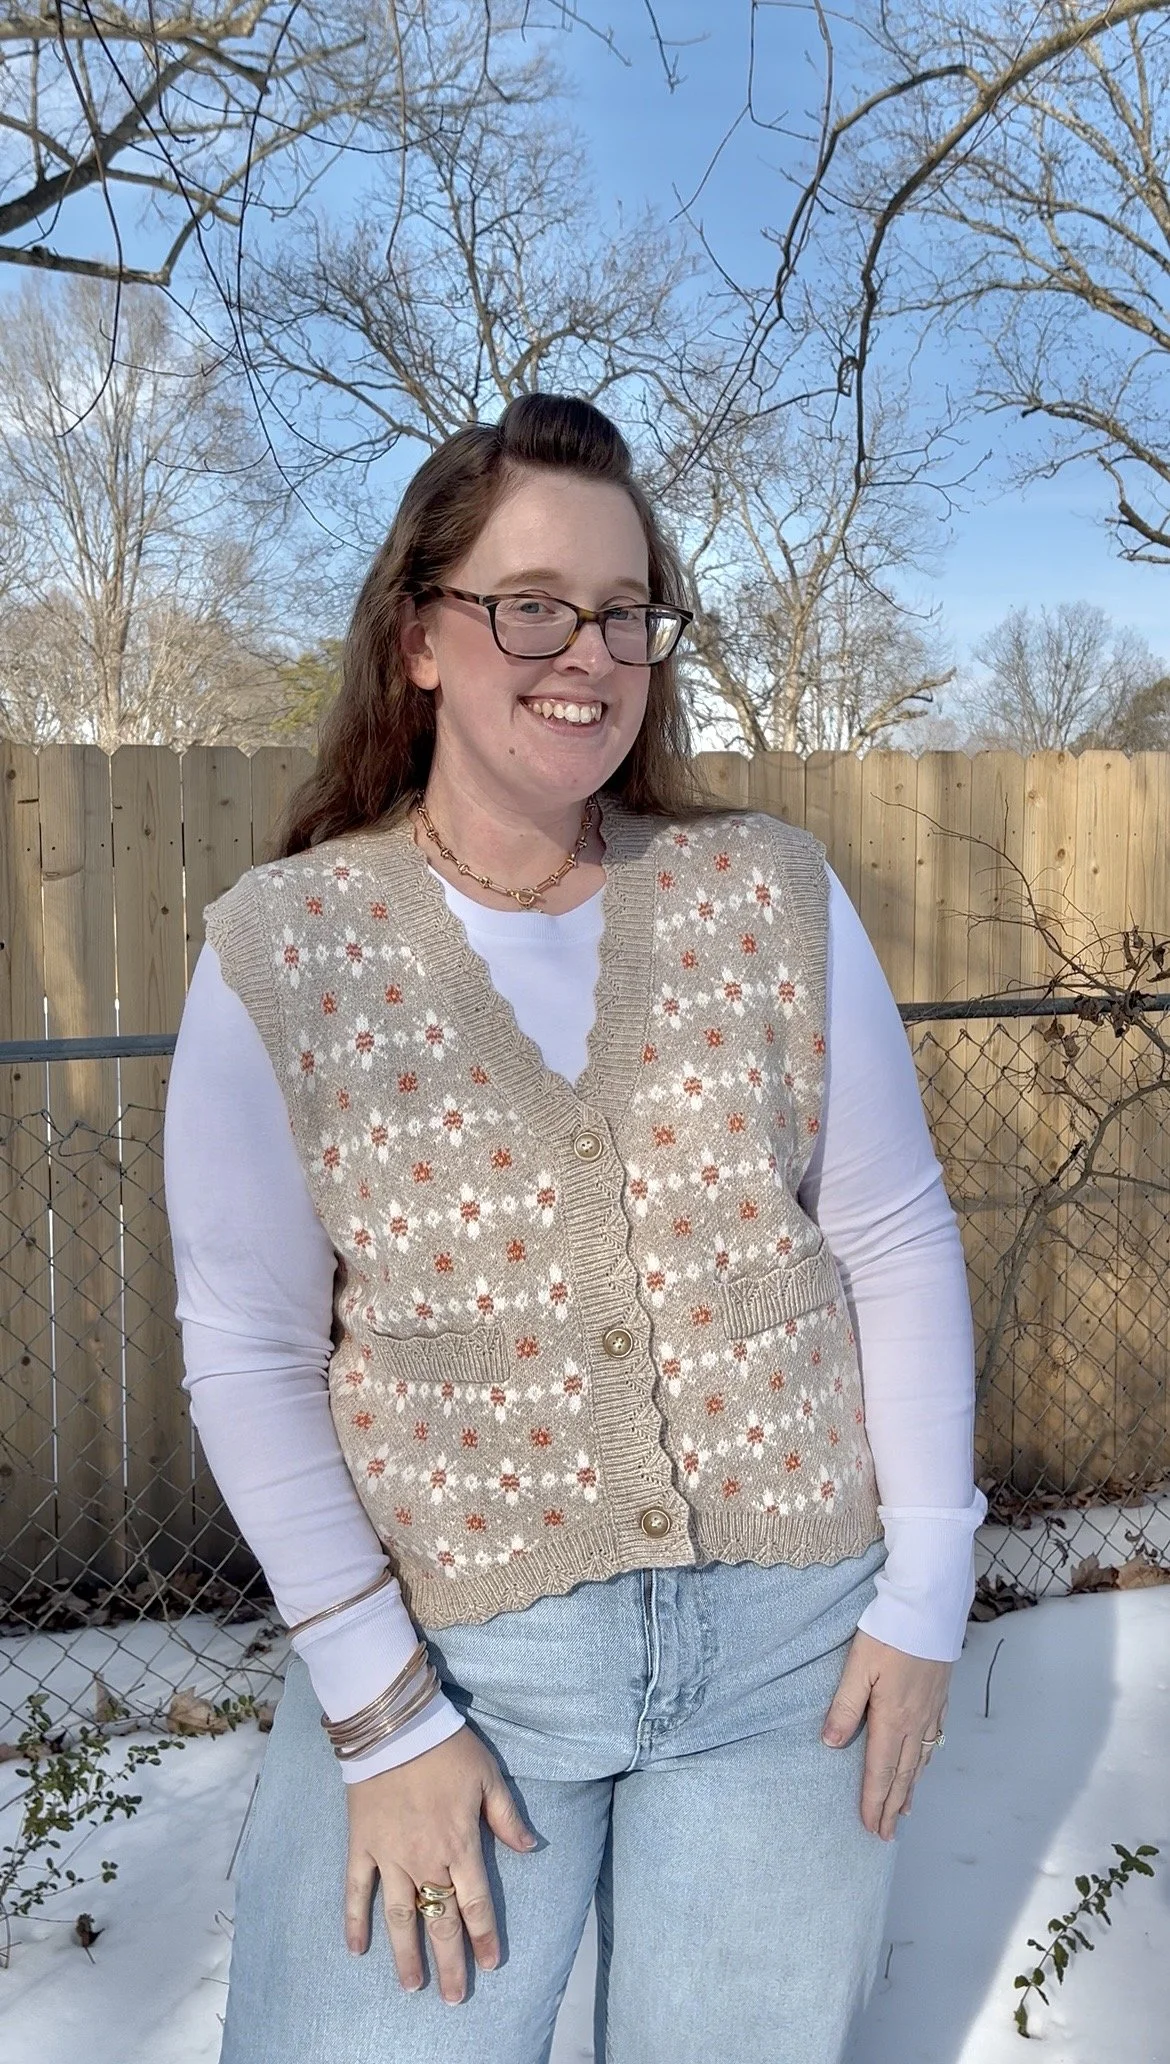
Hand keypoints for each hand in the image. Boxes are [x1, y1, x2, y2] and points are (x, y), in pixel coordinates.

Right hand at [344, 1723, 536, 2002]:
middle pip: (441, 1921)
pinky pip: (357, 1891)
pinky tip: (356, 1949)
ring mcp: (390, 1857)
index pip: (476, 1903)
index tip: (489, 1965)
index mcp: (460, 1845)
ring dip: (406, 1955)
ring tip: (412, 1986)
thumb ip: (507, 1818)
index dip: (483, 1936)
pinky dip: (355, 1921)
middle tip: (453, 1998)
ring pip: (401, 1918)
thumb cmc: (447, 1747)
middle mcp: (426, 1860)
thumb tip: (530, 1849)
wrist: (395, 1725)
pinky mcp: (362, 1846)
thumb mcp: (488, 1777)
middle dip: (449, 1962)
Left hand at [821, 1628, 950, 1840]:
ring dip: (910, 1788)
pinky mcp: (939, 1696)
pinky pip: (933, 1740)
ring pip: (921, 1760)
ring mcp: (931, 1710)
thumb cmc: (890, 1632)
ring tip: (904, 1811)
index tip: (871, 1827)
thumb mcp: (858, 1666)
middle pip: (903, 1774)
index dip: (875, 1801)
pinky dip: (926, 1762)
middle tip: (886, 1834)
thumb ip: (844, 1706)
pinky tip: (923, 1763)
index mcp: (892, 1718)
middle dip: (893, 1806)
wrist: (929, 1607)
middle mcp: (915, 1721)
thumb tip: (830, 1744)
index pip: (881, 1770)